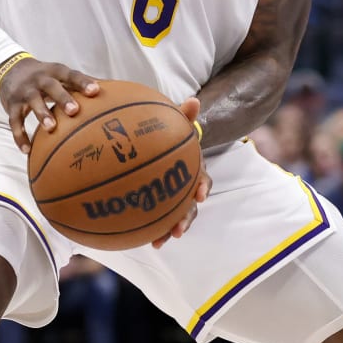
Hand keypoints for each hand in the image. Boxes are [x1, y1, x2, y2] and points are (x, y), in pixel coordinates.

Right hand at [0, 56, 100, 153]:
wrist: (10, 69)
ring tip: (51, 128)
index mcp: (55, 71)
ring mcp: (24, 91)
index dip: (83, 82)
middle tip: (74, 111)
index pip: (71, 75)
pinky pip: (14, 121)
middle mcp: (39, 79)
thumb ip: (80, 84)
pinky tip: (27, 150)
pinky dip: (20, 136)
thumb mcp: (60, 75)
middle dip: (62, 98)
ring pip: (33, 101)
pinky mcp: (11, 105)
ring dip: (42, 114)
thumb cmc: (45, 77)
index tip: (95, 91)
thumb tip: (112, 92)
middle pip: (51, 86)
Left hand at [153, 98, 208, 249]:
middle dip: (185, 219)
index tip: (200, 195)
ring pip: (176, 216)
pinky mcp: (160, 203)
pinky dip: (151, 228)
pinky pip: (157, 218)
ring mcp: (175, 197)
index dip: (202, 188)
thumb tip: (193, 99)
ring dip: (169, 230)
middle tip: (177, 230)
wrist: (163, 144)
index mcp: (194, 168)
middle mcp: (187, 186)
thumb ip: (183, 115)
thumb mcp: (176, 123)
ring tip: (159, 242)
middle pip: (191, 205)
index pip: (203, 179)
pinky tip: (139, 239)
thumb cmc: (170, 134)